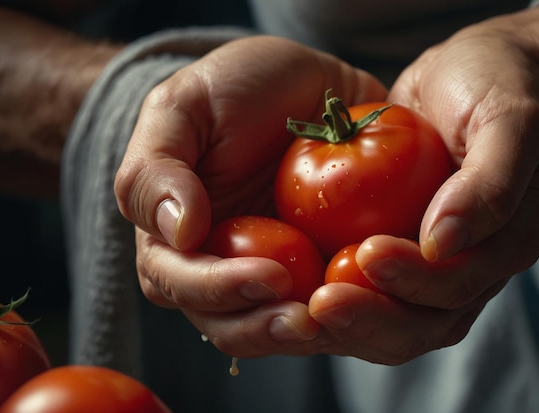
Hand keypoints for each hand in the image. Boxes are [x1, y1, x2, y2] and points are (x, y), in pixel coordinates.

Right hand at [114, 35, 386, 356]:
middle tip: (310, 316)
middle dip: (267, 327)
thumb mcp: (181, 108)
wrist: (308, 82)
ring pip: (285, 328)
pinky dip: (359, 310)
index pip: (181, 284)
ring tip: (348, 313)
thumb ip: (157, 172)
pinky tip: (381, 295)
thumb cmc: (234, 88)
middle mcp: (222, 268)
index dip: (219, 290)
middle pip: (231, 325)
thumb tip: (179, 235)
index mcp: (176, 242)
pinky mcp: (325, 269)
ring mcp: (276, 274)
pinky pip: (341, 306)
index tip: (267, 274)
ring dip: (315, 333)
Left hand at [308, 4, 538, 362]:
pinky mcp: (389, 260)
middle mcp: (464, 270)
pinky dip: (327, 303)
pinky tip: (288, 293)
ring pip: (386, 324)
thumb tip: (443, 242)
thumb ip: (490, 182)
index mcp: (502, 247)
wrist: (464, 79)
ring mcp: (424, 270)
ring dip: (344, 324)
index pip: (458, 286)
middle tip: (321, 302)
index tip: (368, 253)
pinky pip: (358, 293)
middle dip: (371, 319)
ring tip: (298, 309)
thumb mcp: (508, 120)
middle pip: (420, 325)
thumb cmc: (491, 90)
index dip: (415, 280)